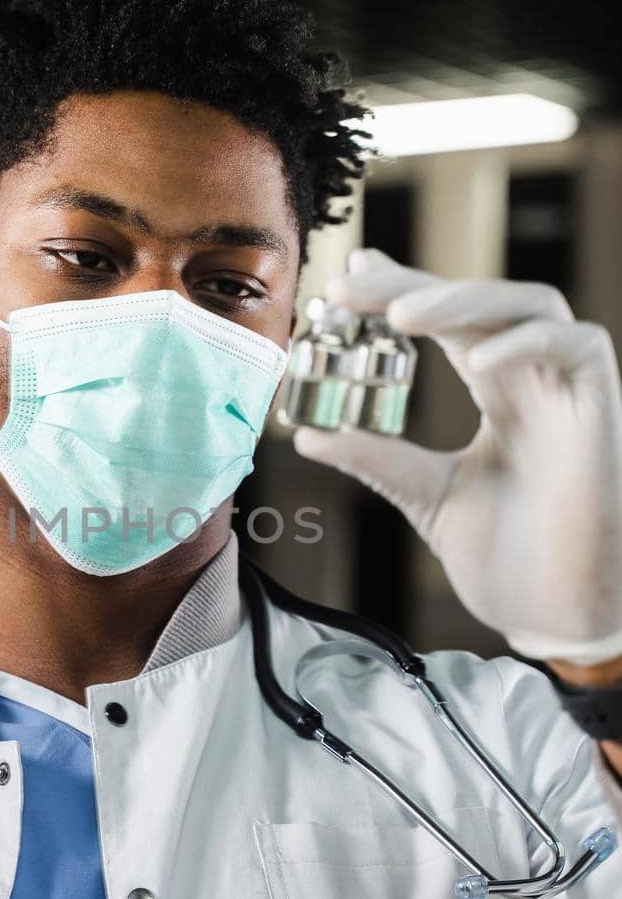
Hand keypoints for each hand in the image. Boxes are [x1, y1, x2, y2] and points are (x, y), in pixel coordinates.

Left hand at [293, 248, 621, 664]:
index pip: (449, 321)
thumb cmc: (506, 561)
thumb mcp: (425, 495)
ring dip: (464, 301)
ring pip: (530, 304)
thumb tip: (306, 435)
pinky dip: (527, 342)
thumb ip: (376, 458)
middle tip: (350, 286)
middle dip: (415, 286)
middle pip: (479, 303)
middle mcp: (535, 380)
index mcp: (499, 393)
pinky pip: (580, 345)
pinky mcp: (602, 409)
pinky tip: (475, 360)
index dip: (403, 290)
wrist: (554, 618)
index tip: (347, 281)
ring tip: (401, 315)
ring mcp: (570, 390)